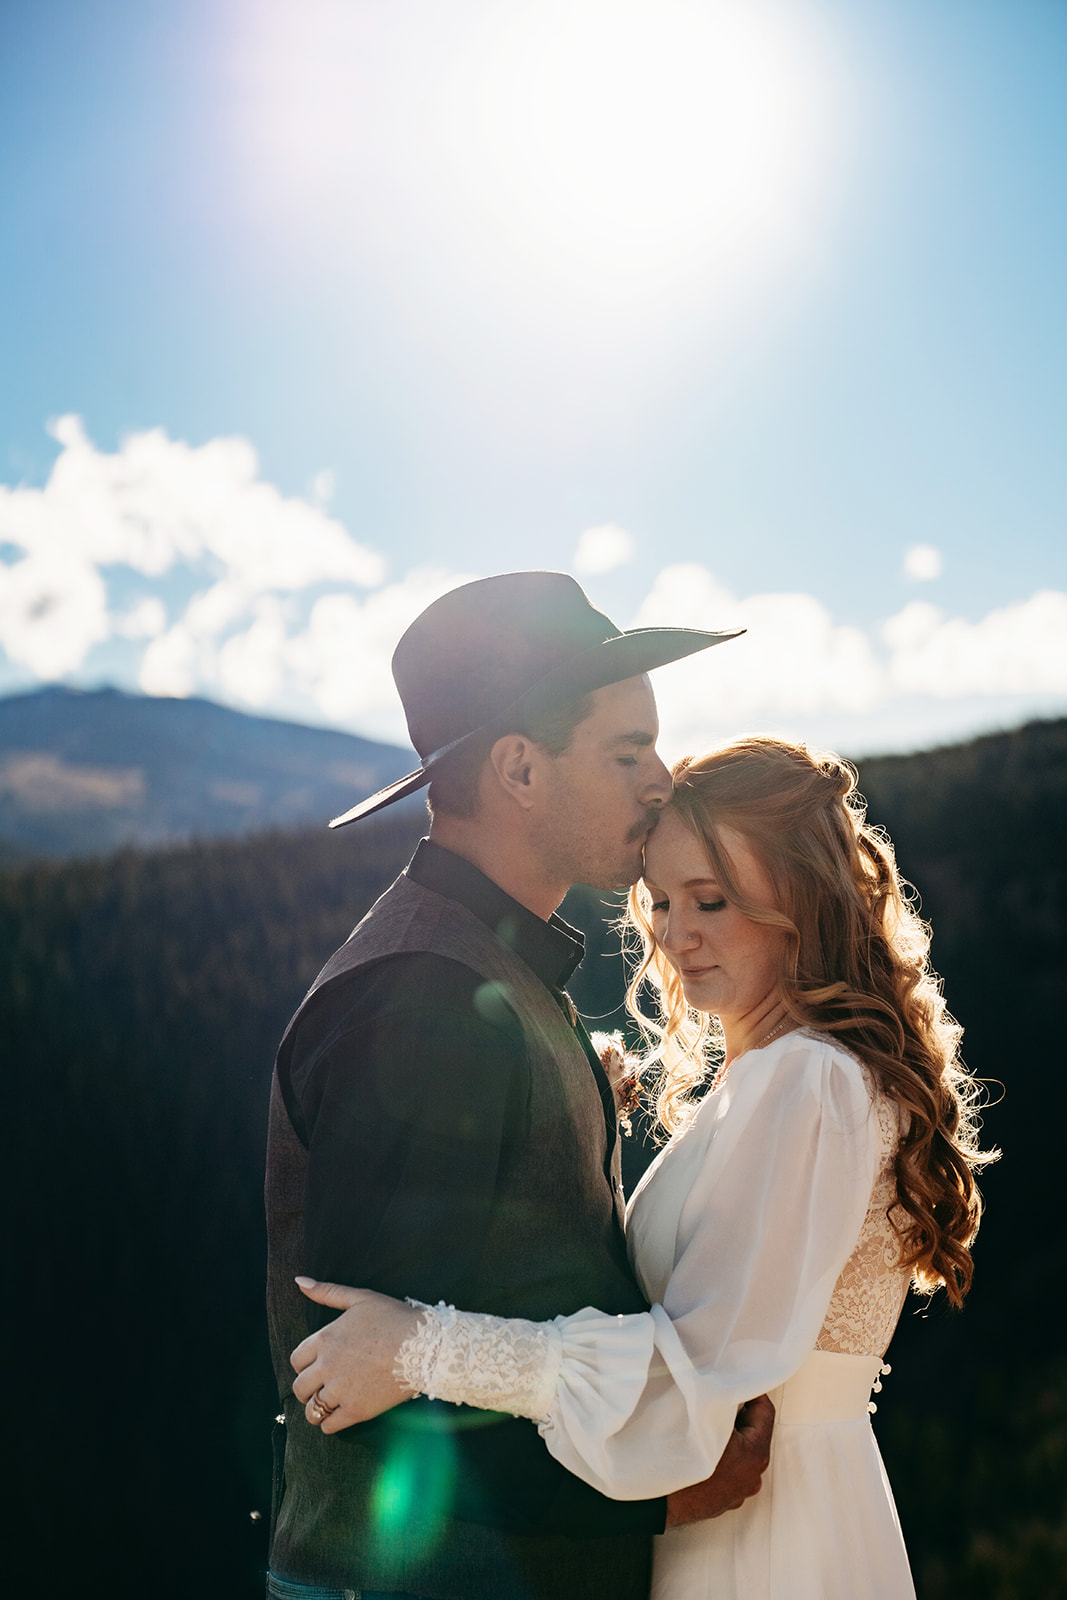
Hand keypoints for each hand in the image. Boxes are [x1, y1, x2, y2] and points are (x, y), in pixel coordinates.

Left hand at [290, 1278, 420, 1432]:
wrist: (425, 1345)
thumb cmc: (394, 1318)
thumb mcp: (360, 1298)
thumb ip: (327, 1291)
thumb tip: (299, 1281)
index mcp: (325, 1339)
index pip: (296, 1360)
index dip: (304, 1364)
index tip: (316, 1366)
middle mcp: (327, 1366)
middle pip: (299, 1388)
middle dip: (307, 1389)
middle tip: (321, 1386)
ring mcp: (341, 1390)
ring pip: (312, 1411)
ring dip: (316, 1409)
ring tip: (329, 1404)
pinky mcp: (357, 1410)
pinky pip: (329, 1426)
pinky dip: (330, 1423)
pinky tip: (341, 1414)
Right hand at [664, 1394, 774, 1526]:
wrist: (659, 1499)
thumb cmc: (684, 1457)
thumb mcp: (708, 1420)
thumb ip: (727, 1402)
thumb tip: (734, 1385)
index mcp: (755, 1454)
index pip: (765, 1412)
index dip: (753, 1392)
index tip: (738, 1381)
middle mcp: (753, 1475)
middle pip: (754, 1432)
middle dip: (739, 1415)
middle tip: (721, 1399)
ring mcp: (740, 1491)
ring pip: (742, 1452)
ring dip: (731, 1437)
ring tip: (710, 1424)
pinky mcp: (726, 1500)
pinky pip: (731, 1469)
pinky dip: (723, 1456)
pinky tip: (704, 1449)